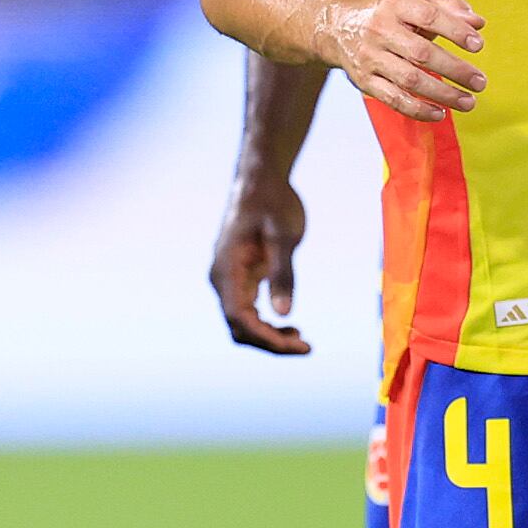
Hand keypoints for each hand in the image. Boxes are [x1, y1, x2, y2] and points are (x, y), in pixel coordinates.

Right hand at [208, 173, 308, 354]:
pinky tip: (290, 326)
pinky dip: (267, 325)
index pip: (240, 318)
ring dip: (269, 337)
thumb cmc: (273, 202)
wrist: (260, 180)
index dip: (266, 338)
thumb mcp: (284, 235)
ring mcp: (228, 280)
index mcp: (227, 269)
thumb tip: (284, 314)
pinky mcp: (239, 278)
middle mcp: (221, 279)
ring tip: (302, 339)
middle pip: (239, 328)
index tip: (298, 346)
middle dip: (270, 343)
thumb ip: (283, 274)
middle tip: (306, 347)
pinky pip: (247, 312)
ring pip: (242, 324)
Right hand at [315, 0, 486, 122]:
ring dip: (442, 94)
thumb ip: (449, 9)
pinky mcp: (365, 80)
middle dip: (454, 69)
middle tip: (480, 82)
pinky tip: (440, 114)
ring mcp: (370, 57)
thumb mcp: (415, 1)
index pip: (428, 17)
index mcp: (396, 4)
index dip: (455, 31)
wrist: (338, 26)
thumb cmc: (389, 14)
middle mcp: (380, 30)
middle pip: (421, 53)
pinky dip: (418, 109)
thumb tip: (478, 23)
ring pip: (409, 79)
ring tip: (468, 102)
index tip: (478, 45)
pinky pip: (393, 99)